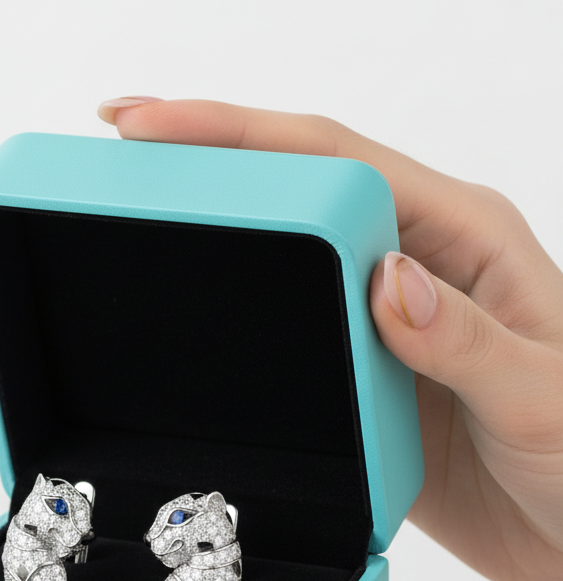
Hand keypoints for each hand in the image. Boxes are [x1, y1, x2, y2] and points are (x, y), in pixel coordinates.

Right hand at [98, 98, 562, 580]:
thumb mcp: (541, 397)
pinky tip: (192, 323)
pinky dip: (235, 326)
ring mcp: (381, 332)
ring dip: (215, 238)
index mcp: (461, 242)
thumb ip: (462, 341)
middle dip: (206, 160)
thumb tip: (380, 280)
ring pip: (282, 267)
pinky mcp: (362, 391)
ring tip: (134, 222)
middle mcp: (414, 272)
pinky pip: (287, 344)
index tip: (149, 126)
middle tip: (117, 151)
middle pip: (295, 194)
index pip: (334, 163)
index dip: (235, 134)